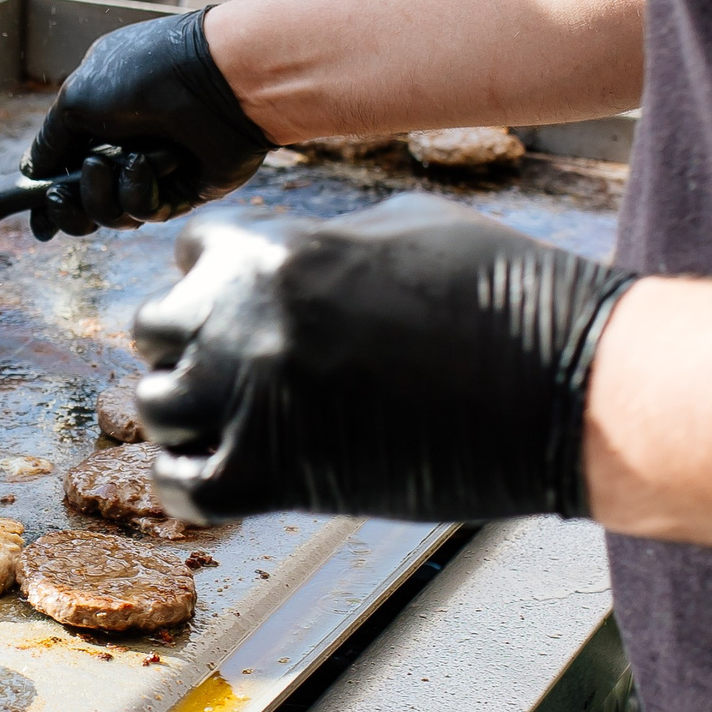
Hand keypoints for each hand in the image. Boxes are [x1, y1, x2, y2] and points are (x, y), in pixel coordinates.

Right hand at [21, 8, 271, 238]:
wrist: (217, 81)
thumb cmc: (145, 76)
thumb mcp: (76, 99)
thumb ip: (50, 142)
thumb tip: (31, 175)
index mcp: (98, 117)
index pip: (64, 167)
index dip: (47, 197)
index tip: (36, 222)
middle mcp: (125, 145)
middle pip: (84, 202)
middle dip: (69, 207)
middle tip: (63, 196)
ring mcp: (155, 172)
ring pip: (112, 213)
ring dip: (104, 195)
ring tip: (113, 164)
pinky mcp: (184, 192)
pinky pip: (147, 211)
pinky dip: (142, 191)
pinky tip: (153, 164)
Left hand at [132, 196, 636, 522]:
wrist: (558, 383)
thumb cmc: (503, 296)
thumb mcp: (405, 226)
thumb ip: (327, 241)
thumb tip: (300, 253)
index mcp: (273, 252)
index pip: (191, 256)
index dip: (217, 281)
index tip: (247, 309)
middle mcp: (240, 321)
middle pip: (154, 330)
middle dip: (189, 346)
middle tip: (237, 370)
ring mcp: (247, 400)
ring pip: (155, 407)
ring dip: (191, 415)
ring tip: (239, 424)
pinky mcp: (270, 478)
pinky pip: (179, 486)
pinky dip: (195, 483)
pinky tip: (234, 475)